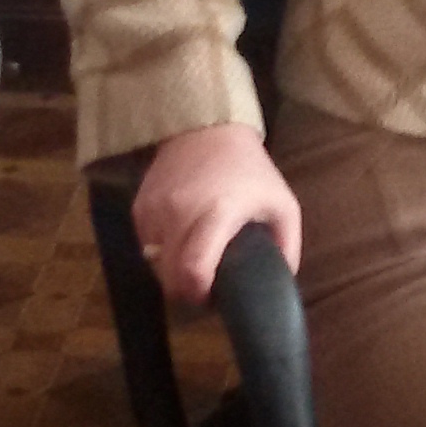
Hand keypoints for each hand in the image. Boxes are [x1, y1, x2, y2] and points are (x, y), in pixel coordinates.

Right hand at [130, 123, 301, 305]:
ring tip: (194, 260)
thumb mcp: (282, 205)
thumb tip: (278, 283)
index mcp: (217, 213)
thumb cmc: (249, 171)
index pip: (193, 269)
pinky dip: (162, 252)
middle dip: (187, 290)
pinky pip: (147, 246)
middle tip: (206, 285)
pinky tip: (180, 239)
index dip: (200, 294)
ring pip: (155, 265)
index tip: (212, 297)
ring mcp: (155, 210)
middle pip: (170, 276)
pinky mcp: (139, 207)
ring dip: (173, 271)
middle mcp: (179, 212)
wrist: (206, 129)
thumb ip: (286, 247)